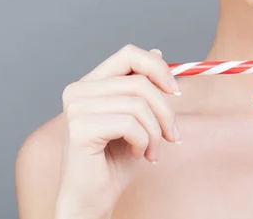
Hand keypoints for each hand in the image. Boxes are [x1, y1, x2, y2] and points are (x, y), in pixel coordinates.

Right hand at [54, 44, 181, 218]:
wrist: (92, 199)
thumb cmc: (115, 160)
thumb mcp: (138, 118)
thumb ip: (144, 87)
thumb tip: (158, 52)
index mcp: (91, 83)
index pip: (129, 54)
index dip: (157, 68)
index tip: (175, 91)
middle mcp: (78, 91)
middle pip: (140, 81)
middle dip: (165, 109)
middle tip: (173, 134)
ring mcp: (76, 108)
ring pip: (139, 104)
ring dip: (156, 131)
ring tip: (154, 151)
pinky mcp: (80, 129)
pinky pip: (130, 124)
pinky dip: (145, 142)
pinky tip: (139, 155)